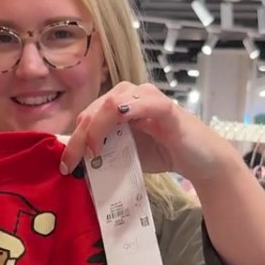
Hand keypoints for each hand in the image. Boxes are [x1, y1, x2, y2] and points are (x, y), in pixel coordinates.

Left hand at [60, 82, 238, 181]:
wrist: (198, 160)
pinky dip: (126, 114)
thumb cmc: (161, 154)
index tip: (66, 167)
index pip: (86, 117)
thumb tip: (76, 169)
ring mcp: (147, 97)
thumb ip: (103, 157)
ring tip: (92, 151)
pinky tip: (117, 127)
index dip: (72, 141)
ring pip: (111, 104)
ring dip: (96, 128)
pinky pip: (143, 104)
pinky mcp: (165, 107)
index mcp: (116, 104)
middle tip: (72, 164)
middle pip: (93, 111)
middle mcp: (129, 94)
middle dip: (78, 138)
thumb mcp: (124, 156)